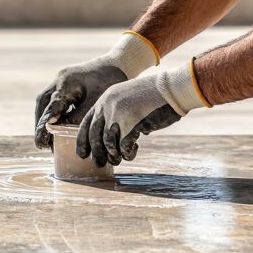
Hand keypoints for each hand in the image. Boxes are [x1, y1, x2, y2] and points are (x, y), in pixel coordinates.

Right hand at [33, 32, 158, 148]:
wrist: (117, 63)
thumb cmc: (110, 81)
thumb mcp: (96, 101)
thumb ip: (79, 116)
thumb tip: (62, 130)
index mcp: (66, 82)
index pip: (52, 106)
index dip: (46, 124)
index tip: (43, 140)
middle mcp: (59, 80)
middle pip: (42, 104)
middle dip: (40, 124)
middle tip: (41, 144)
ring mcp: (60, 80)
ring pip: (44, 102)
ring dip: (43, 120)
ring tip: (46, 140)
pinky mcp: (64, 84)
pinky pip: (52, 100)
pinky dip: (51, 114)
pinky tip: (55, 128)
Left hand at [76, 63, 208, 166]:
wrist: (171, 89)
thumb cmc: (153, 96)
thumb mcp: (128, 99)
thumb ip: (117, 113)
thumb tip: (113, 138)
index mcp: (105, 99)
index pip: (86, 122)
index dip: (82, 140)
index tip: (82, 154)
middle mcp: (108, 106)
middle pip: (94, 135)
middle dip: (96, 153)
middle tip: (99, 163)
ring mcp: (119, 114)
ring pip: (108, 143)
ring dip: (113, 155)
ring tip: (118, 160)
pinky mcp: (132, 124)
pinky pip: (124, 146)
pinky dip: (127, 153)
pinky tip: (133, 151)